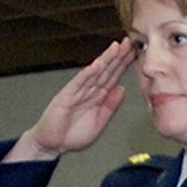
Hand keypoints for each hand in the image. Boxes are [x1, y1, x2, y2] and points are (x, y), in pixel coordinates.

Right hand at [7, 39, 136, 162]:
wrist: (52, 144)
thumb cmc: (73, 134)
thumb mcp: (99, 122)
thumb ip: (111, 106)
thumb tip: (122, 89)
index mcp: (98, 97)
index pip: (113, 77)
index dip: (123, 65)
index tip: (134, 54)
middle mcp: (89, 90)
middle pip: (106, 70)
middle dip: (118, 57)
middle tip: (129, 42)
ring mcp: (78, 91)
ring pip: (95, 73)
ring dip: (106, 60)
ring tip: (116, 47)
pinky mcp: (67, 96)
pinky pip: (80, 82)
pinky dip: (89, 73)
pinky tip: (97, 64)